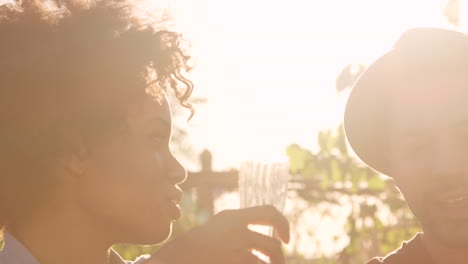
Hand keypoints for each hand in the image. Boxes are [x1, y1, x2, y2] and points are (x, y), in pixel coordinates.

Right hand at [149, 205, 289, 263]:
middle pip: (273, 246)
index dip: (283, 224)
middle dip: (279, 260)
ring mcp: (234, 250)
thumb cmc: (193, 249)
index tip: (285, 239)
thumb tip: (271, 241)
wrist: (170, 260)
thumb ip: (239, 229)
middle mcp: (235, 230)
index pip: (270, 211)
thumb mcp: (216, 229)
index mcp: (231, 217)